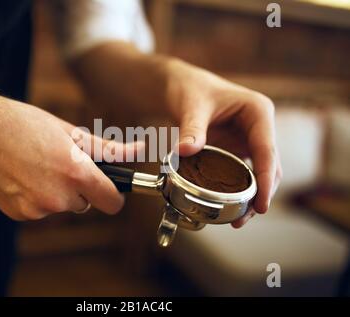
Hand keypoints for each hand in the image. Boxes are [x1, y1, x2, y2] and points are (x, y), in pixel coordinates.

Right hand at [0, 93, 139, 219]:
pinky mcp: (18, 214)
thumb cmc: (24, 124)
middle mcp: (58, 197)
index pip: (112, 203)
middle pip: (86, 204)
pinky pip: (40, 211)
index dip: (114, 195)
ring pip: (62, 207)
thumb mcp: (70, 132)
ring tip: (38, 167)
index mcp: (76, 173)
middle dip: (80, 188)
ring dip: (57, 193)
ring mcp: (36, 209)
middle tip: (61, 163)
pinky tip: (23, 177)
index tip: (109, 188)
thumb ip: (107, 149)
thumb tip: (138, 151)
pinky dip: (37, 198)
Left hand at [164, 59, 281, 227]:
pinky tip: (229, 206)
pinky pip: (242, 173)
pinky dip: (238, 190)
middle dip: (261, 194)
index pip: (267, 150)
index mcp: (258, 112)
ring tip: (237, 220)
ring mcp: (249, 139)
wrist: (179, 86)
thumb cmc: (190, 88)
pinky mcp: (236, 149)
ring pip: (258, 173)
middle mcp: (259, 127)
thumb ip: (191, 128)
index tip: (261, 204)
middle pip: (269, 166)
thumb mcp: (191, 106)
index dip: (266, 179)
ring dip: (251, 196)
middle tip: (244, 217)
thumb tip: (184, 151)